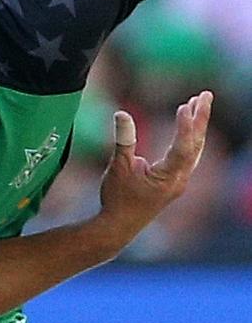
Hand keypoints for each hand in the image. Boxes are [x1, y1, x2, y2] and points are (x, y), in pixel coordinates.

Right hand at [98, 90, 212, 244]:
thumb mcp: (118, 167)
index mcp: (169, 177)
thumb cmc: (117, 198)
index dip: (186, 125)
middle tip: (205, 95)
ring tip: (197, 105)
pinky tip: (187, 130)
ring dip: (196, 127)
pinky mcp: (173, 183)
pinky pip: (188, 156)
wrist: (118, 226)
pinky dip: (189, 139)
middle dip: (200, 119)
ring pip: (194, 150)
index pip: (183, 146)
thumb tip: (121, 113)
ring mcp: (178, 182)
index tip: (186, 105)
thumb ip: (123, 140)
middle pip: (196, 144)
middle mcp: (179, 179)